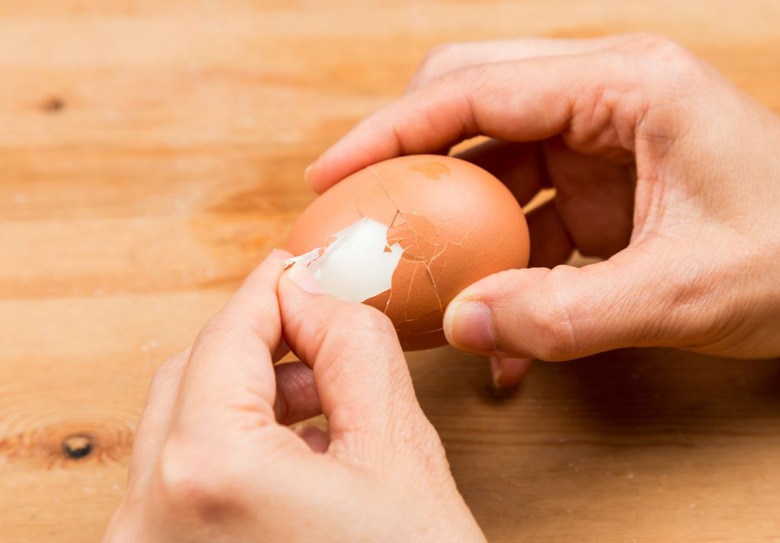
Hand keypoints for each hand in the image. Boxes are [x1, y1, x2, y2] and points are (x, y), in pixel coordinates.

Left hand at [103, 251, 484, 541]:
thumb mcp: (401, 452)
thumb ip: (354, 348)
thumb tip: (318, 294)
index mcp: (207, 476)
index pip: (228, 334)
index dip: (273, 288)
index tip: (302, 267)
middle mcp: (150, 521)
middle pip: (192, 373)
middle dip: (261, 341)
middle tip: (323, 331)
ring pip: (183, 424)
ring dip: (251, 394)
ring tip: (326, 404)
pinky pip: (183, 478)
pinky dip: (235, 445)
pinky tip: (298, 453)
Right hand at [305, 33, 779, 384]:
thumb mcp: (685, 290)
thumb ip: (568, 314)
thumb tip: (461, 325)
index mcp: (625, 84)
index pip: (475, 91)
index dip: (390, 132)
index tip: (332, 176)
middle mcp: (601, 99)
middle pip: (467, 103)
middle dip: (404, 157)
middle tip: (357, 212)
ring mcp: (596, 144)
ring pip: (486, 161)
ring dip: (445, 219)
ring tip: (407, 272)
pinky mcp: (597, 189)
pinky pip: (522, 213)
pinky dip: (495, 263)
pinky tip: (490, 321)